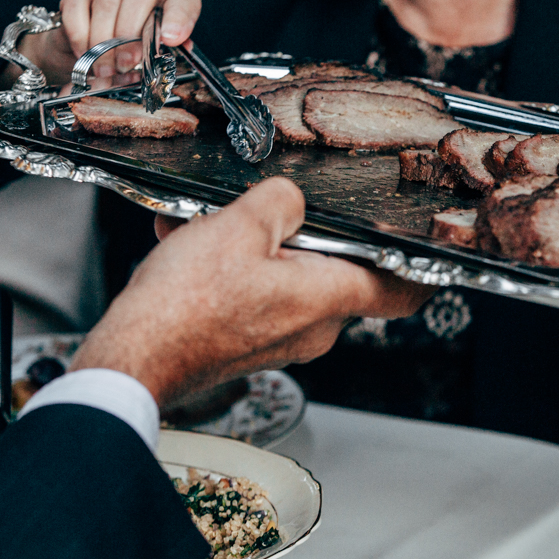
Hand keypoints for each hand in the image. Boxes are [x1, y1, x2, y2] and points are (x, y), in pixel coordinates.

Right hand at [12, 0, 201, 86]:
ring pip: (108, 0)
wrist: (88, 68)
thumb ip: (163, 62)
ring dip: (105, 41)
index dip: (180, 15)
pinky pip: (76, 5)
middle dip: (133, 29)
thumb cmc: (128, 67)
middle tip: (128, 62)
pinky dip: (79, 34)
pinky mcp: (78, 1)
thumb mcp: (151, 69)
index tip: (170, 39)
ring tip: (107, 69)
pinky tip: (84, 54)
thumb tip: (169, 62)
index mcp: (167, 10)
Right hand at [70, 177, 433, 405]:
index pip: (403, 291)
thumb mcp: (240, 225)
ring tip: (213, 226)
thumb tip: (290, 199)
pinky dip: (229, 268)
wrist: (132, 359)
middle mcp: (313, 328)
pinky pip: (253, 293)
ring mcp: (280, 339)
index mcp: (327, 299)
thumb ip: (281, 200)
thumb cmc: (184, 308)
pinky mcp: (247, 342)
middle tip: (272, 211)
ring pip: (286, 277)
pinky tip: (191, 244)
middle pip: (335, 270)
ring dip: (254, 246)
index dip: (420, 267)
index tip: (426, 247)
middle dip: (304, 233)